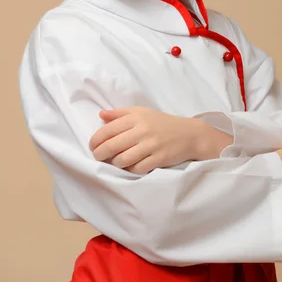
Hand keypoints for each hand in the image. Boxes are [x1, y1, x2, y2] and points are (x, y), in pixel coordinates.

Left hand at [89, 106, 232, 173]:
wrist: (189, 134)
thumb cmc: (162, 123)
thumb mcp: (143, 112)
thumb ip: (121, 113)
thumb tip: (101, 114)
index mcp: (136, 118)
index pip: (108, 130)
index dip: (96, 140)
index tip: (92, 146)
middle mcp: (143, 130)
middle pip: (112, 146)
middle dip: (100, 154)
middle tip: (98, 157)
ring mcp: (151, 145)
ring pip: (122, 159)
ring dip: (115, 163)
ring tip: (115, 161)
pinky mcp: (159, 159)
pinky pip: (136, 168)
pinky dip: (130, 169)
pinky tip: (130, 166)